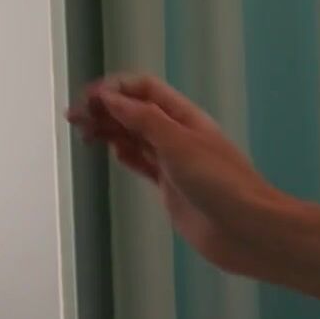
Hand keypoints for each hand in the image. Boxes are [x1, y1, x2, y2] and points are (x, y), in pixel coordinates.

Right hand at [67, 74, 289, 276]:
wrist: (245, 229)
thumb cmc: (219, 182)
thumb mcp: (179, 143)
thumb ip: (144, 119)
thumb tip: (110, 98)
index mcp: (184, 116)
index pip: (144, 90)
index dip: (115, 89)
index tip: (87, 98)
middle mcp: (177, 134)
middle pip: (135, 112)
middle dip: (105, 109)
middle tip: (74, 117)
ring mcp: (173, 162)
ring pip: (134, 137)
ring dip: (110, 130)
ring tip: (83, 133)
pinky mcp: (169, 187)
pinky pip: (141, 163)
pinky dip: (124, 154)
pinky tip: (111, 151)